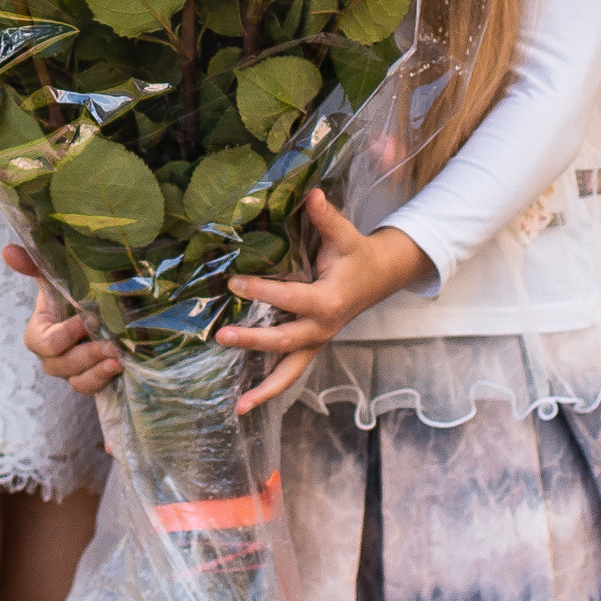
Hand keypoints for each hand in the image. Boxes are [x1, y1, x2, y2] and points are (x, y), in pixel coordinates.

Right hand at [5, 245, 121, 392]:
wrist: (93, 309)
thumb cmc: (70, 293)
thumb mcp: (54, 278)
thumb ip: (33, 264)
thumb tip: (7, 251)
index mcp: (39, 333)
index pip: (44, 342)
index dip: (64, 335)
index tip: (85, 319)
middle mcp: (51, 357)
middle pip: (61, 364)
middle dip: (86, 355)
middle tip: (111, 345)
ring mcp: (70, 371)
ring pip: (77, 381)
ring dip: (97, 372)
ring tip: (118, 360)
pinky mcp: (88, 378)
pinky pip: (90, 387)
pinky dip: (103, 379)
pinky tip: (120, 367)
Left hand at [218, 191, 435, 414]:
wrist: (379, 277)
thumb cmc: (357, 255)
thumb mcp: (345, 235)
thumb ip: (326, 217)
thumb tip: (311, 194)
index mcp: (328, 300)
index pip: (290, 298)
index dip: (262, 291)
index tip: (234, 283)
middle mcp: (323, 328)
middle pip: (285, 342)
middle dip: (253, 341)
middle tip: (222, 336)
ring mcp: (317, 342)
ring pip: (290, 373)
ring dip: (264, 389)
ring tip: (239, 406)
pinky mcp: (312, 347)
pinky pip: (291, 372)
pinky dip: (270, 387)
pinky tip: (246, 401)